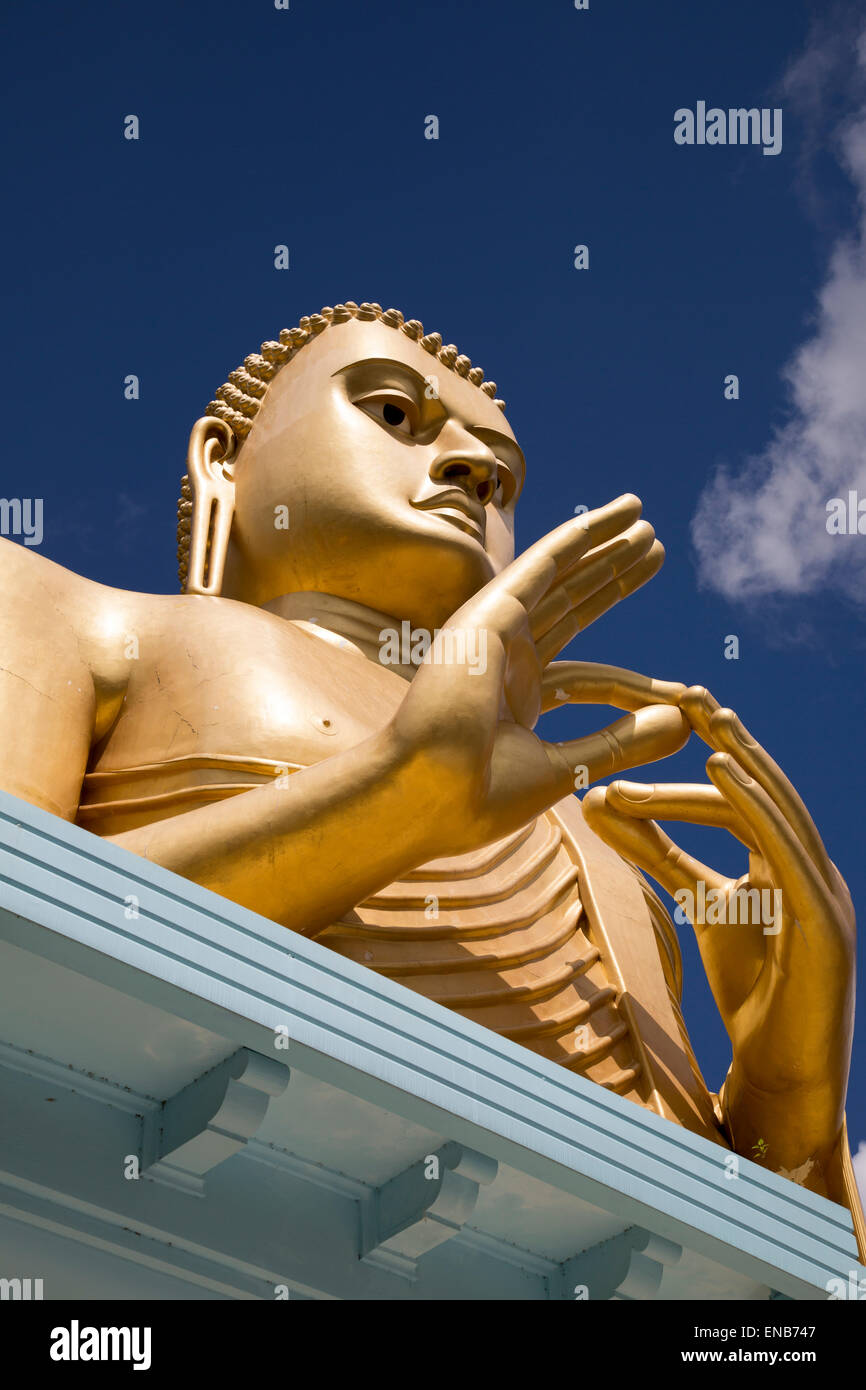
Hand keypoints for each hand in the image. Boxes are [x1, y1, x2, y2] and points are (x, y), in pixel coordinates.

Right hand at [387, 496, 689, 857]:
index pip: (580, 666)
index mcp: (516, 697)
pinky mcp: (489, 615)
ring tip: (643, 520)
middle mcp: (505, 658)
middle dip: (611, 574)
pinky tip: (607, 520)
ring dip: (601, 546)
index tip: (677, 680)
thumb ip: (621, 742)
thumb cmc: (478, 796)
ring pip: (560, 576)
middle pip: (571, 604)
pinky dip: (574, 540)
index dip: (625, 662)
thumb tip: (683, 723)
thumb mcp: (568, 767)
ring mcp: (494, 633)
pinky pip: (540, 566)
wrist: (429, 796)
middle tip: (652, 546)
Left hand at [580, 679, 854, 1163]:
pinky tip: (722, 766)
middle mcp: (810, 862)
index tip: (660, 704)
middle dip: (723, 733)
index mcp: (785, 857)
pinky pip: (788, 850)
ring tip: (699, 710)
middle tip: (678, 688)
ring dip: (739, 755)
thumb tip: (598, 800)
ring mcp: (826, 890)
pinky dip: (756, 803)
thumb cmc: (751, 989)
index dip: (704, 743)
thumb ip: (657, 853)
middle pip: (763, 786)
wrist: (783, 1074)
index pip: (741, 790)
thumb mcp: (700, 903)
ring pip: (778, 808)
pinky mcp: (826, 921)